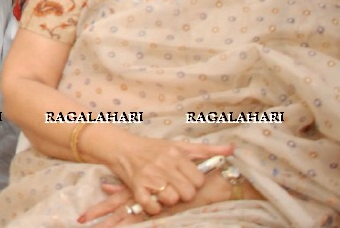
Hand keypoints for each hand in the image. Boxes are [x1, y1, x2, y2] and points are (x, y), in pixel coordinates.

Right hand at [78, 135, 233, 222]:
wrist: (120, 147)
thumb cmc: (153, 148)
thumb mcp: (179, 145)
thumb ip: (206, 149)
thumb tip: (231, 149)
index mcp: (176, 154)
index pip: (198, 179)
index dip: (194, 183)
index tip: (186, 179)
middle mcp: (163, 165)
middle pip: (187, 192)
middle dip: (184, 193)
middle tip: (175, 187)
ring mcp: (149, 176)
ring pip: (172, 199)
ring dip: (169, 199)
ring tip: (164, 192)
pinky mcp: (136, 187)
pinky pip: (152, 206)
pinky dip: (154, 207)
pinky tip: (153, 199)